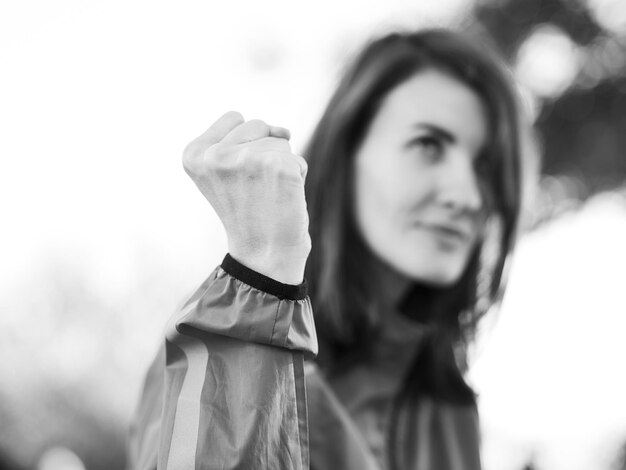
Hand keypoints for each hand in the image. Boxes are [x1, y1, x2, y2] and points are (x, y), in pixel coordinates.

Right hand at [182, 111, 309, 284]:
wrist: (263, 257)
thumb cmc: (250, 213)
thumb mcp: (227, 172)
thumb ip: (246, 138)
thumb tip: (284, 130)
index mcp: (194, 154)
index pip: (234, 118)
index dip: (245, 145)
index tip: (238, 179)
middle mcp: (215, 156)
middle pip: (258, 126)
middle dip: (264, 154)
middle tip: (255, 191)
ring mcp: (246, 160)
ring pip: (280, 141)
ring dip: (281, 167)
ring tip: (268, 196)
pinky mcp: (277, 167)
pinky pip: (297, 159)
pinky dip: (297, 177)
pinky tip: (283, 200)